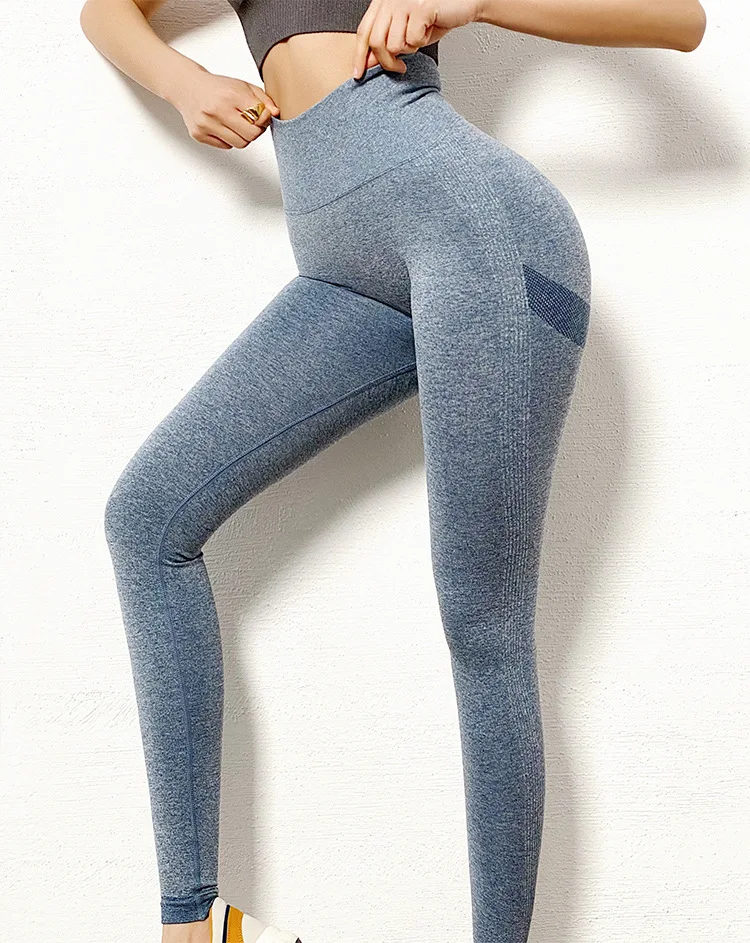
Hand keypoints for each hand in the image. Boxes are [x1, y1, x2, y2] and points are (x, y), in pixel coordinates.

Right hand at [169, 66, 279, 148]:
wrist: (187, 87)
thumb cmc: (217, 87)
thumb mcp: (242, 86)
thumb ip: (262, 99)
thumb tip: (276, 113)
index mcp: (231, 95)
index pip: (259, 119)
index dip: (263, 120)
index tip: (260, 115)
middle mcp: (217, 110)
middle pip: (251, 135)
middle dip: (255, 131)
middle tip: (250, 123)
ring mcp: (206, 124)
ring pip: (240, 144)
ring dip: (243, 136)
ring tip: (236, 124)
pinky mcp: (199, 135)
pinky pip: (226, 146)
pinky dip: (229, 139)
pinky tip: (223, 126)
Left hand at [352, 0, 479, 77]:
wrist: (464, 4)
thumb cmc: (435, 17)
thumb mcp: (406, 32)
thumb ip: (386, 43)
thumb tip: (368, 62)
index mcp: (383, 2)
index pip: (363, 31)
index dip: (359, 55)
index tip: (358, 73)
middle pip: (376, 41)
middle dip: (387, 62)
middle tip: (399, 68)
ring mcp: (404, 2)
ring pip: (394, 44)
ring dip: (409, 50)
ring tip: (419, 39)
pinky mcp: (419, 7)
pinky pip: (412, 40)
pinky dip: (422, 42)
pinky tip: (428, 31)